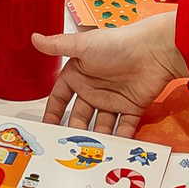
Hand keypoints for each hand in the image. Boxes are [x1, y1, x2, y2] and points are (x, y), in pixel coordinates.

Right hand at [35, 14, 183, 133]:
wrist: (154, 50)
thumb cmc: (117, 44)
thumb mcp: (82, 45)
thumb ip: (57, 46)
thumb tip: (34, 38)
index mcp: (79, 74)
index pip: (61, 97)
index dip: (54, 112)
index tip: (48, 128)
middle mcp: (95, 88)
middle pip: (80, 116)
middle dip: (76, 130)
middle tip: (70, 146)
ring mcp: (113, 99)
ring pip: (101, 125)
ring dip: (98, 137)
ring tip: (92, 150)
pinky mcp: (132, 107)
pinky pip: (124, 127)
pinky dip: (121, 137)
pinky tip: (115, 146)